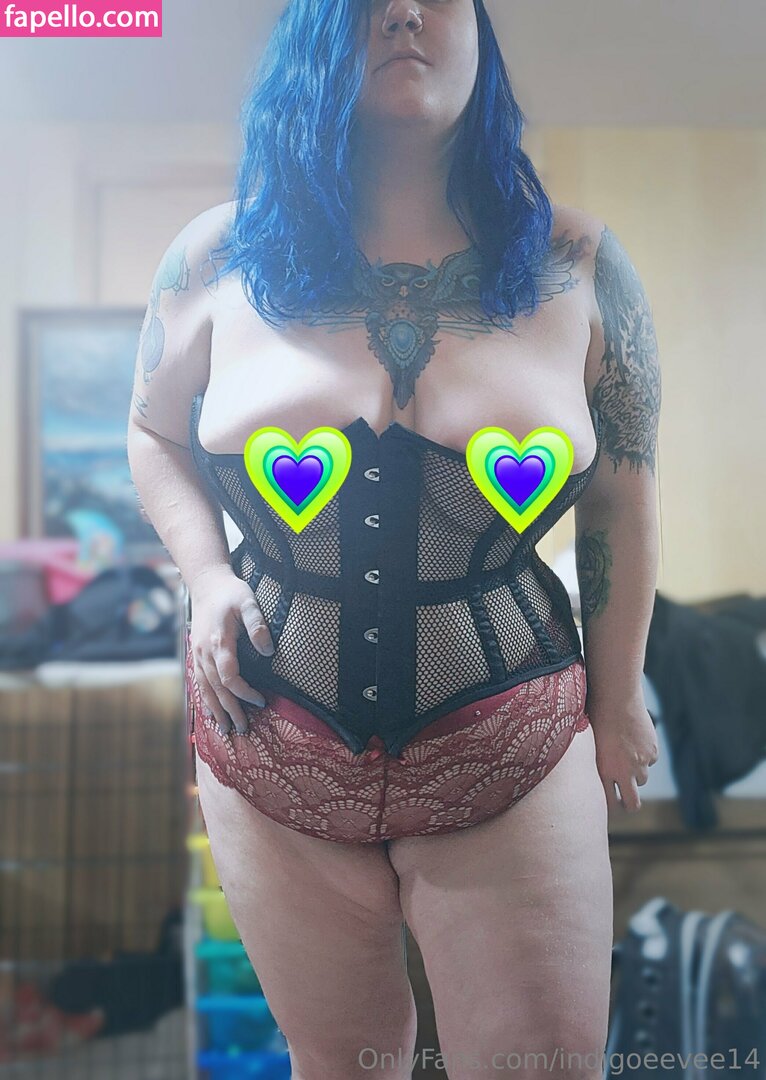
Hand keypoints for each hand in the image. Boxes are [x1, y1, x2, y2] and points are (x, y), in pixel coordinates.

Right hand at [188, 567, 274, 735]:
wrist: (206, 584)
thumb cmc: (231, 592)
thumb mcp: (248, 601)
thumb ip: (258, 624)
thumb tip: (268, 651)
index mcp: (218, 642)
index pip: (230, 676)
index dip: (244, 692)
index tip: (261, 701)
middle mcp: (204, 653)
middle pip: (217, 689)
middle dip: (230, 710)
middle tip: (243, 730)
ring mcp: (197, 655)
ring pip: (205, 689)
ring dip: (216, 711)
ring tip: (226, 731)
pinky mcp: (196, 655)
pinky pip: (198, 683)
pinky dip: (204, 701)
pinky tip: (210, 715)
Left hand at [588, 695, 659, 812]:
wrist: (617, 698)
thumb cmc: (595, 716)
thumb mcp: (588, 743)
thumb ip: (593, 762)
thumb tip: (588, 776)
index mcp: (603, 771)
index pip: (609, 803)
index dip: (610, 805)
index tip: (609, 803)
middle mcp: (624, 772)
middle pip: (632, 803)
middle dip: (628, 804)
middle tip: (624, 800)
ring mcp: (641, 763)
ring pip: (642, 780)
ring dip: (636, 773)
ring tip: (625, 756)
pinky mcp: (653, 752)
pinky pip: (650, 761)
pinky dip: (644, 755)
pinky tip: (634, 739)